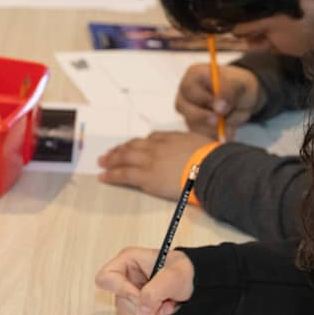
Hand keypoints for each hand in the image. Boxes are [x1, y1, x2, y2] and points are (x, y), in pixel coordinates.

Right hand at [94, 247, 194, 314]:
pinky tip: (165, 310)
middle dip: (143, 307)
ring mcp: (131, 294)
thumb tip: (141, 312)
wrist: (197, 284)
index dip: (121, 290)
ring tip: (167, 306)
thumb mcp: (174, 276)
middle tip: (162, 303)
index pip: (106, 278)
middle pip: (119, 301)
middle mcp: (126, 278)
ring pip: (128, 314)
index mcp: (128, 261)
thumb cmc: (186, 271)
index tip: (141, 297)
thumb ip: (155, 292)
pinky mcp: (138, 308)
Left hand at [97, 131, 213, 198]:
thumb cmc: (211, 158)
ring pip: (125, 157)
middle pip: (134, 145)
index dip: (139, 143)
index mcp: (171, 138)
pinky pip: (124, 174)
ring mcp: (149, 160)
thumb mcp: (202, 143)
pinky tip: (103, 176)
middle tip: (109, 153)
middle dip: (120, 149)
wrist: (208, 167)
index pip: (151, 138)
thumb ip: (192, 145)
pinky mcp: (146, 176)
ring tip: (102, 162)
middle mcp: (157, 146)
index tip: (133, 145)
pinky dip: (112, 174)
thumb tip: (194, 149)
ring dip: (111, 160)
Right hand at [175, 64, 262, 135]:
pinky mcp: (195, 125)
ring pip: (191, 123)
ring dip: (210, 127)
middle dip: (201, 116)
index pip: (188, 88)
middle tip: (219, 121)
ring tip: (228, 123)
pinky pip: (199, 134)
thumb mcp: (239, 84)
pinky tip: (226, 130)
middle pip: (182, 107)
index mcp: (194, 76)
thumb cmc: (238, 86)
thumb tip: (218, 108)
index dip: (202, 99)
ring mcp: (189, 110)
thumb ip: (228, 92)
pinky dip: (213, 135)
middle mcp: (187, 93)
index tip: (218, 106)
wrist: (243, 99)